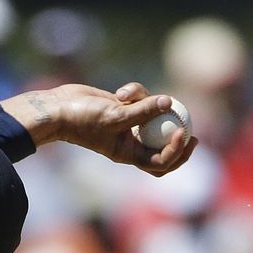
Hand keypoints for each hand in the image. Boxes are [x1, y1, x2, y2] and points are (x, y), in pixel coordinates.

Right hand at [0, 82, 196, 175]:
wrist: (60, 108)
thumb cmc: (82, 118)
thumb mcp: (114, 116)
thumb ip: (142, 110)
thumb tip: (169, 102)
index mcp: (128, 154)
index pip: (159, 162)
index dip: (176, 152)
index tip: (184, 133)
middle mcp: (130, 144)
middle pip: (163, 151)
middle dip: (180, 144)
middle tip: (193, 132)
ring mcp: (128, 126)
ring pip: (153, 117)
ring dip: (148, 101)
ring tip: (128, 93)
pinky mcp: (124, 109)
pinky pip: (142, 100)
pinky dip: (137, 92)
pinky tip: (121, 90)